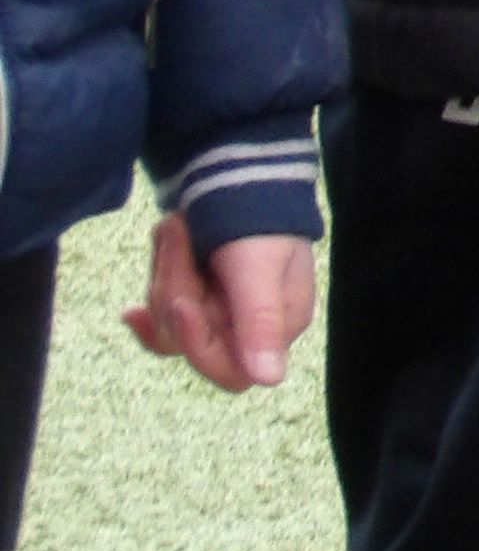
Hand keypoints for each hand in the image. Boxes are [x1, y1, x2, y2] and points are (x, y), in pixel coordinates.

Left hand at [122, 217, 311, 391]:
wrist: (235, 170)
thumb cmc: (259, 217)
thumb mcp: (258, 267)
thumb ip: (261, 321)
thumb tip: (269, 380)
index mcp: (278, 325)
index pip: (233, 370)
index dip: (200, 343)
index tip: (183, 304)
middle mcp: (249, 329)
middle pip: (192, 342)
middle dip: (177, 288)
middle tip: (179, 233)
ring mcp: (219, 316)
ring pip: (169, 326)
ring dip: (164, 274)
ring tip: (175, 226)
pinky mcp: (195, 304)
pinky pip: (161, 322)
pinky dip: (149, 303)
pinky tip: (129, 313)